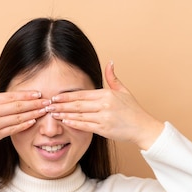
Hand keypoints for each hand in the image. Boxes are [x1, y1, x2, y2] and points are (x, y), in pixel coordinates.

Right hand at [0, 67, 50, 163]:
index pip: (11, 96)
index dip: (26, 95)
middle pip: (18, 106)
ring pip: (18, 118)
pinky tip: (33, 121)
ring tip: (45, 111)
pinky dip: (24, 125)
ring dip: (33, 114)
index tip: (38, 93)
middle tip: (48, 101)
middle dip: (34, 103)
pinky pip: (13, 130)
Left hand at [49, 61, 164, 149]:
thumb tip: (110, 62)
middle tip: (48, 105)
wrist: (143, 127)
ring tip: (52, 114)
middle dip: (61, 105)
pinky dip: (74, 123)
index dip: (67, 96)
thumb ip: (113, 78)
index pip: (82, 94)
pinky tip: (65, 121)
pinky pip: (86, 125)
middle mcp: (105, 104)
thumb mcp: (124, 91)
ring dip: (64, 114)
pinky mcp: (104, 129)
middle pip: (78, 104)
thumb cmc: (133, 110)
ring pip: (79, 115)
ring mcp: (104, 117)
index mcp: (107, 94)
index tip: (55, 97)